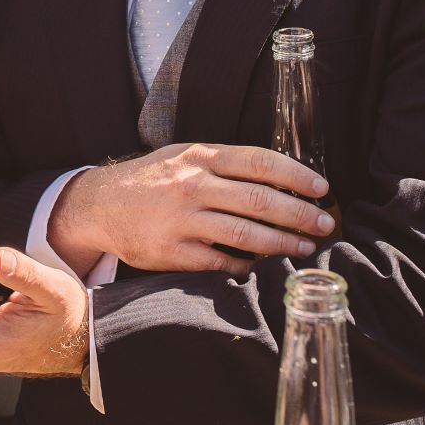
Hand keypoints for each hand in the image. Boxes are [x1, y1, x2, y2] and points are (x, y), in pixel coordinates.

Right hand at [49, 144, 332, 275]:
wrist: (100, 205)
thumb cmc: (152, 179)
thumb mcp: (184, 157)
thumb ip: (224, 165)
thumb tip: (278, 178)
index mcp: (201, 157)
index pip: (260, 162)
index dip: (296, 176)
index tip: (322, 189)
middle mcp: (193, 186)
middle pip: (260, 200)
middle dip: (300, 214)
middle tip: (324, 224)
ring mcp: (182, 220)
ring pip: (245, 234)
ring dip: (282, 243)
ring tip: (305, 247)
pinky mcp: (172, 252)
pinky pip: (219, 262)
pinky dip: (244, 266)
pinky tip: (259, 266)